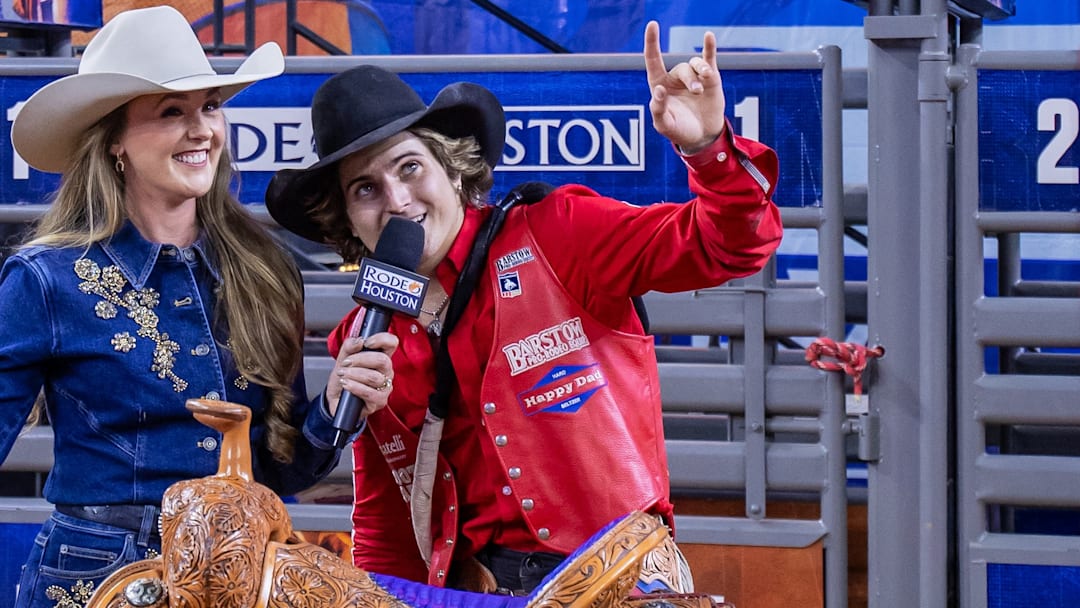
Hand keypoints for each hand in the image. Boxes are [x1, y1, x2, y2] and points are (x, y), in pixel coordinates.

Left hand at [325, 332, 398, 418]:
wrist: (336, 400)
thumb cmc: (343, 379)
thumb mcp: (342, 359)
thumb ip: (349, 347)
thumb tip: (359, 340)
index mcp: (380, 358)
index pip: (391, 343)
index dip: (382, 339)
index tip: (366, 342)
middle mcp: (386, 372)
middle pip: (383, 360)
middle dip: (360, 359)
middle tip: (346, 363)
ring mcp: (385, 388)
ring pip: (374, 377)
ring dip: (354, 374)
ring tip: (342, 375)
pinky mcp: (379, 402)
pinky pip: (370, 393)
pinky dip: (355, 387)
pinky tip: (346, 385)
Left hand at [643, 20, 725, 153]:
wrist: (702, 137)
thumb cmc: (679, 131)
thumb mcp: (665, 125)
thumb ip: (658, 109)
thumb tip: (658, 89)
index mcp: (660, 86)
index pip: (653, 60)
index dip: (652, 43)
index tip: (652, 25)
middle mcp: (675, 78)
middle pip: (682, 69)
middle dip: (690, 80)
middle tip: (697, 93)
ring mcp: (694, 77)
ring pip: (696, 64)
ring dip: (701, 72)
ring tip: (705, 85)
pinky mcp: (710, 78)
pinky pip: (709, 58)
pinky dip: (709, 47)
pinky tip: (708, 36)